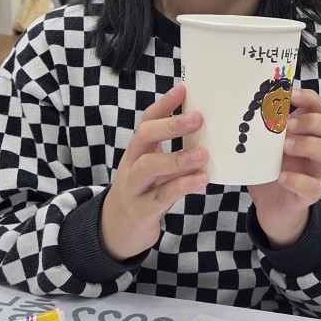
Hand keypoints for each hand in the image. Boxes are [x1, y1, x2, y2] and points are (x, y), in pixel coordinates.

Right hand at [99, 83, 208, 259]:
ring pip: (149, 167)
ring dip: (177, 158)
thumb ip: (173, 153)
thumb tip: (205, 132)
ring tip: (203, 154)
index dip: (164, 104)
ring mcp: (134, 188)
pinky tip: (201, 179)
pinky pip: (161, 196)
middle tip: (198, 117)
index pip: (146, 121)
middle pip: (143, 137)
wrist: (115, 232)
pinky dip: (182, 186)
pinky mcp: (141, 211)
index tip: (184, 88)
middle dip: (170, 125)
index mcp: (137, 151)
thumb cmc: (142, 193)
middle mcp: (132, 165)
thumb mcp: (154, 170)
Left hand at [248, 88, 320, 248]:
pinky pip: (315, 188)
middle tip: (287, 127)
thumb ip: (258, 127)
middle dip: (313, 122)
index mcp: (306, 134)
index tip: (291, 95)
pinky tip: (281, 177)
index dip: (311, 99)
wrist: (269, 209)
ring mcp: (314, 173)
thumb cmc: (266, 171)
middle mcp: (315, 152)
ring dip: (310, 145)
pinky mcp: (307, 197)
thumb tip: (239, 101)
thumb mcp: (262, 146)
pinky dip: (299, 180)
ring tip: (285, 148)